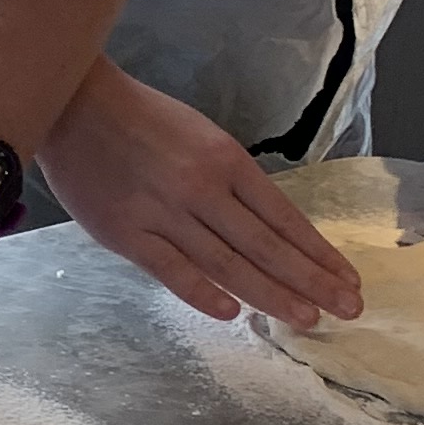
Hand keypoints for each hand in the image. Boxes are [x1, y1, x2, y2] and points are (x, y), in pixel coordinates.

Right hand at [38, 55, 365, 325]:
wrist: (75, 106)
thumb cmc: (142, 119)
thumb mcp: (201, 137)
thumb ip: (230, 182)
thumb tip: (266, 231)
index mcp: (226, 160)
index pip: (284, 217)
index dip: (318, 253)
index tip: (346, 279)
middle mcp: (202, 188)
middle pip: (266, 246)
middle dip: (311, 281)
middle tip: (348, 309)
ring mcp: (164, 213)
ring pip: (228, 263)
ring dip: (271, 294)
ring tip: (306, 318)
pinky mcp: (126, 233)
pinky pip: (172, 270)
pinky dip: (203, 293)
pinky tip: (233, 313)